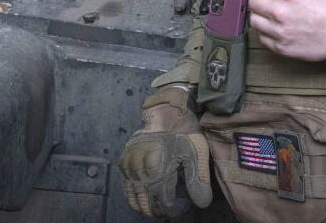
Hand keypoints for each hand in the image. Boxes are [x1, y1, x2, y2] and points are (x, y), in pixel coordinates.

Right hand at [118, 84, 213, 216]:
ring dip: (144, 206)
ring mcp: (129, 163)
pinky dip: (133, 196)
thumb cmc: (185, 134)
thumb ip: (198, 179)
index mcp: (158, 165)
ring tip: (157, 209)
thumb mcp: (197, 154)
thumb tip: (202, 204)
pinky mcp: (124, 161)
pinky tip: (142, 200)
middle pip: (147, 199)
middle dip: (158, 209)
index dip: (172, 208)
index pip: (162, 199)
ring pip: (134, 195)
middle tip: (169, 211)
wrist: (168, 113)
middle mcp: (140, 166)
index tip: (181, 209)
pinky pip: (126, 185)